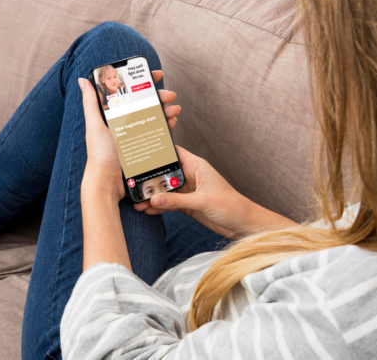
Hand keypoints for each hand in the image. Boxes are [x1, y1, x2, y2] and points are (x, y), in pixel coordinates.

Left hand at [79, 71, 179, 200]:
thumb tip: (83, 80)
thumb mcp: (94, 125)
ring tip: (174, 110)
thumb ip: (91, 103)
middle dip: (160, 96)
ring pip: (154, 117)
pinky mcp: (143, 146)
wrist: (108, 182)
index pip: (129, 92)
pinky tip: (171, 123)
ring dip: (166, 110)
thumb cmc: (99, 154)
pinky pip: (157, 132)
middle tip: (170, 95)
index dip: (143, 81)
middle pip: (145, 103)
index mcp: (113, 114)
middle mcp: (124, 122)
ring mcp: (135, 134)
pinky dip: (166, 125)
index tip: (155, 74)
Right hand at [134, 146, 254, 237]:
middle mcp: (191, 176)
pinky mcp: (188, 205)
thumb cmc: (231, 205)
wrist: (242, 224)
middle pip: (165, 174)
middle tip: (134, 185)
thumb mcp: (202, 201)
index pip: (174, 153)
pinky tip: (148, 211)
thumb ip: (177, 200)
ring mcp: (189, 191)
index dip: (159, 152)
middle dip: (150, 180)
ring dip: (153, 197)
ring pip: (166, 191)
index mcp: (197, 166)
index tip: (141, 153)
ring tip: (137, 204)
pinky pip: (170, 204)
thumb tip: (155, 199)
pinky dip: (160, 207)